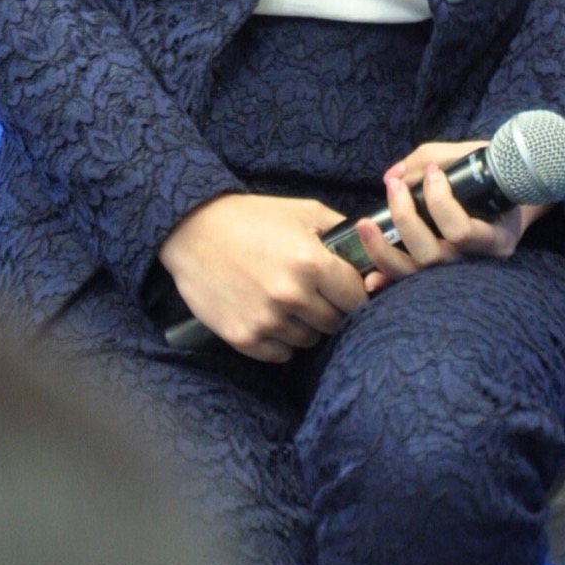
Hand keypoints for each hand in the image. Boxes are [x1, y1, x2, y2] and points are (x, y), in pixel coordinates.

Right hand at [158, 192, 368, 362]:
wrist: (193, 231)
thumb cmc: (252, 217)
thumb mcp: (302, 211)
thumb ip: (341, 231)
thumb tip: (370, 251)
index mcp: (311, 262)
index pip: (357, 298)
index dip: (356, 293)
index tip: (347, 289)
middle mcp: (291, 296)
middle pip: (336, 323)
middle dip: (331, 309)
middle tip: (316, 292)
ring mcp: (267, 321)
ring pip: (309, 340)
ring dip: (305, 324)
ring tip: (288, 300)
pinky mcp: (244, 339)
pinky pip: (281, 353)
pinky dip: (281, 339)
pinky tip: (270, 314)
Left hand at [354, 139, 552, 295]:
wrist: (510, 206)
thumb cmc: (493, 180)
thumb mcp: (475, 160)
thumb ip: (432, 158)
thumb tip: (393, 175)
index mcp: (495, 238)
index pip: (462, 231)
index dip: (441, 201)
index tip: (434, 172)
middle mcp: (476, 263)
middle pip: (433, 255)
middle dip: (406, 218)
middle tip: (394, 185)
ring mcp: (455, 275)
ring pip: (415, 274)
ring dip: (384, 251)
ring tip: (365, 224)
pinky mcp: (435, 277)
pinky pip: (407, 284)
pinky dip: (387, 280)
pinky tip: (369, 278)